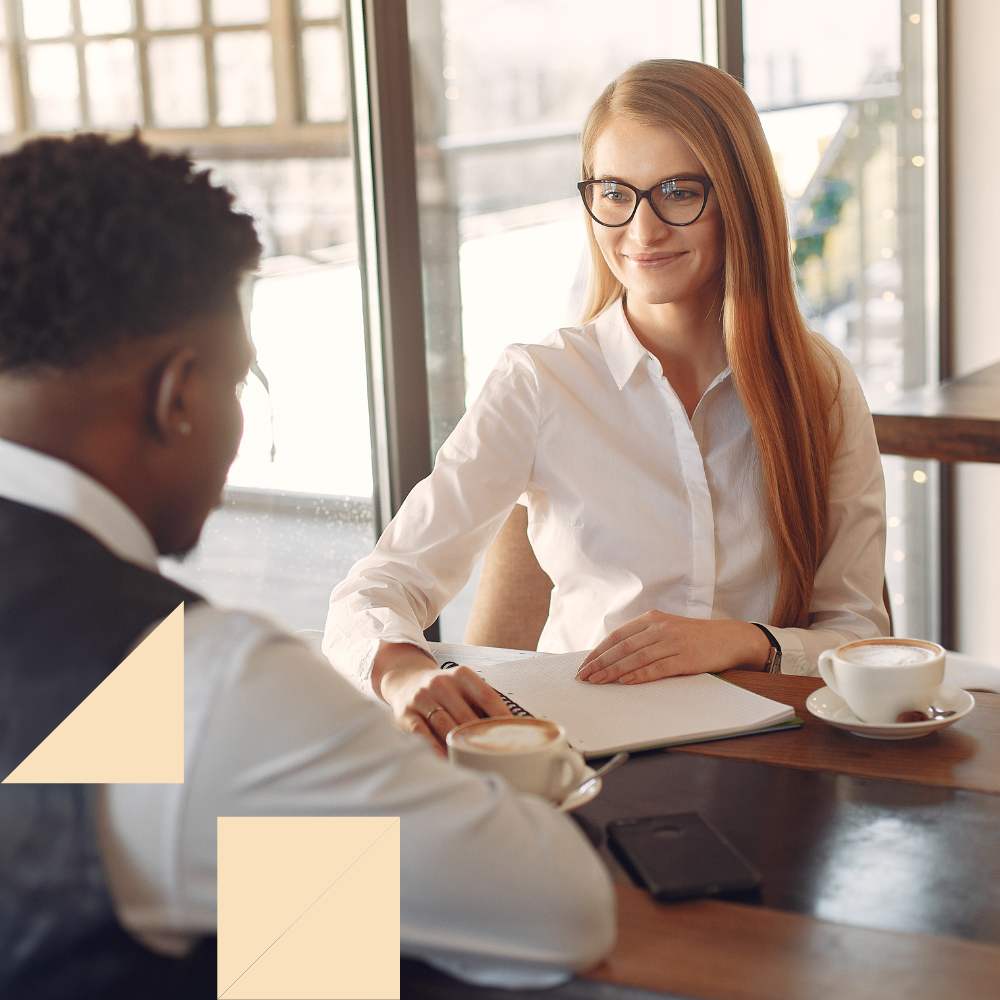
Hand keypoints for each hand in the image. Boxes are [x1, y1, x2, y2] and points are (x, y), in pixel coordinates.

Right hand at [374, 643, 512, 753]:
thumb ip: (482, 704)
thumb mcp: (463, 686)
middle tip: (496, 756)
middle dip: (481, 737)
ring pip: (445, 725)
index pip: (486, 696)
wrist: (405, 681)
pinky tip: (443, 758)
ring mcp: (422, 698)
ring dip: (459, 745)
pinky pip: (421, 732)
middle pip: (466, 715)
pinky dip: (433, 746)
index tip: (515, 734)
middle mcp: (441, 683)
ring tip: (474, 762)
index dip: (501, 716)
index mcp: (461, 675)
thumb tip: (513, 729)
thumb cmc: (444, 690)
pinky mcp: (406, 714)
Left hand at [575, 612, 770, 684]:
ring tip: (598, 682)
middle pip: (622, 647)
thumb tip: (613, 656)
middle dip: (600, 663)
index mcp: (652, 619)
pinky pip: (658, 668)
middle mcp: (660, 628)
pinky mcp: (686, 659)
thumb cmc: (693, 636)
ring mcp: (673, 643)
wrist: (728, 638)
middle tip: (584, 677)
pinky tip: (626, 682)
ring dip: (614, 671)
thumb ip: (642, 638)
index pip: (617, 636)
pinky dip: (640, 675)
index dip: (598, 651)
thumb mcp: (666, 629)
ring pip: (636, 658)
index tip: (584, 665)